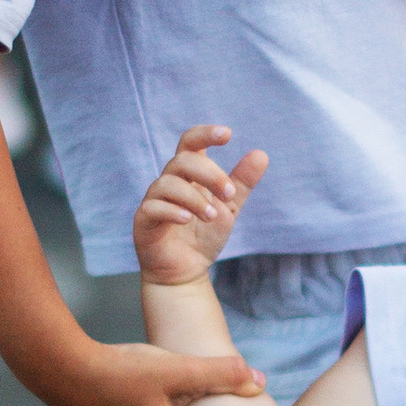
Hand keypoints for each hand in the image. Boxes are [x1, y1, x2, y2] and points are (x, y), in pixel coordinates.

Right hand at [135, 122, 268, 286]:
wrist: (186, 271)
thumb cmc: (203, 236)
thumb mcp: (228, 207)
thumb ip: (242, 183)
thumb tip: (261, 154)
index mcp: (188, 174)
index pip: (190, 143)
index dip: (205, 134)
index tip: (228, 135)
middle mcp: (169, 182)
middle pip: (182, 160)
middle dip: (210, 174)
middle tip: (229, 194)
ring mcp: (154, 200)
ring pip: (168, 183)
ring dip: (195, 197)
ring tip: (212, 216)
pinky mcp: (144, 220)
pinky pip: (154, 207)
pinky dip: (173, 211)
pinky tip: (189, 220)